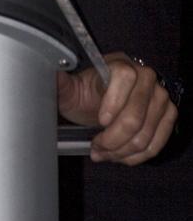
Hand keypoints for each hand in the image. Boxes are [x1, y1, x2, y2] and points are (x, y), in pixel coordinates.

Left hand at [57, 51, 176, 164]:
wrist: (103, 105)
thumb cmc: (86, 95)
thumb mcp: (71, 91)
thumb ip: (62, 85)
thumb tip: (52, 75)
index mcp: (119, 63)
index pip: (124, 77)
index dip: (113, 101)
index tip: (100, 121)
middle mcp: (145, 75)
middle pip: (135, 114)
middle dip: (113, 138)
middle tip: (96, 147)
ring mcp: (160, 96)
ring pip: (145, 134)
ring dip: (122, 151)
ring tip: (104, 153)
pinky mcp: (168, 116)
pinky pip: (156, 144)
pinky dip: (136, 157)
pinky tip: (120, 156)